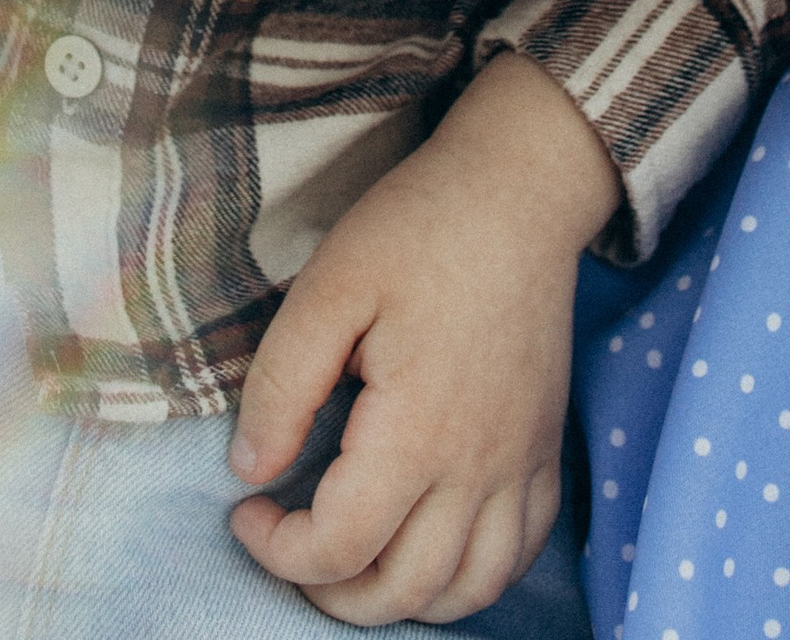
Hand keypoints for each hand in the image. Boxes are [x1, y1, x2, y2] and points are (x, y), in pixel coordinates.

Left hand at [225, 54, 618, 625]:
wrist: (518, 191)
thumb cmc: (418, 228)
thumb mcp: (328, 288)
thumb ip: (282, 386)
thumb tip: (250, 470)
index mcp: (417, 433)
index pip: (340, 547)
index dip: (277, 550)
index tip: (244, 511)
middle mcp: (477, 468)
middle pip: (402, 590)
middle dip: (330, 591)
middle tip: (287, 545)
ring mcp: (520, 466)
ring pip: (466, 591)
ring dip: (400, 600)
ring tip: (350, 559)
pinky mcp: (545, 451)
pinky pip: (517, 557)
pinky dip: (469, 579)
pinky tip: (428, 548)